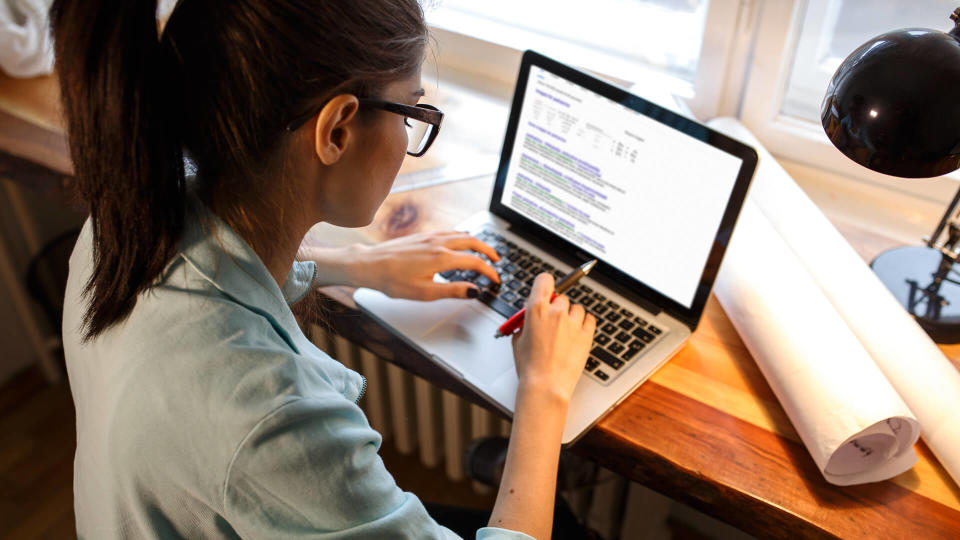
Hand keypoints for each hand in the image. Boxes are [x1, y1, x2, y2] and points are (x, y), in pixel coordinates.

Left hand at [308, 231, 501, 300]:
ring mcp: (430, 237)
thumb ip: (453, 291)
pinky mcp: (422, 236)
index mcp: (442, 258)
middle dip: (488, 251)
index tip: (495, 280)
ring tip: (482, 251)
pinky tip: (459, 242)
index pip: (475, 262)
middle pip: (473, 242)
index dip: (489, 271)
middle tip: (496, 261)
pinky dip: (462, 237)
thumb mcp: (425, 292)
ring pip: (461, 234)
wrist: (370, 265)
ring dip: (476, 242)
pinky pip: (449, 232)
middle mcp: (438, 243)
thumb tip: (474, 290)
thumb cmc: (393, 280)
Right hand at [511, 273, 596, 405]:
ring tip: (565, 334)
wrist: (545, 385)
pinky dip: (585, 324)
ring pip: (577, 308)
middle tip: (553, 323)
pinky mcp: (586, 334)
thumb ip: (525, 322)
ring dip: (572, 317)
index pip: (544, 279)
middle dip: (557, 308)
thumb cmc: (530, 366)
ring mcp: (573, 322)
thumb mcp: (518, 340)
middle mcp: (556, 312)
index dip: (545, 284)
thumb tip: (529, 314)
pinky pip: (590, 319)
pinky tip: (577, 334)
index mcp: (536, 309)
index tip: (547, 290)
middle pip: (561, 297)